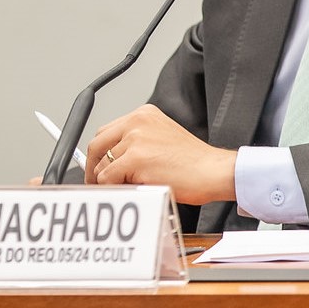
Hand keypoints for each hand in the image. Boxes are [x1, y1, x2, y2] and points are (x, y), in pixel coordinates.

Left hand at [84, 105, 236, 205]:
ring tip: (120, 191)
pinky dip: (113, 189)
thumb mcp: (162, 138)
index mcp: (143, 114)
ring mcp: (135, 139)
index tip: (97, 167)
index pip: (105, 132)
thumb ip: (136, 142)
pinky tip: (127, 193)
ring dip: (106, 182)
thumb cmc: (194, 162)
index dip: (99, 153)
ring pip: (102, 165)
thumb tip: (110, 161)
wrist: (214, 170)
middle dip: (93, 167)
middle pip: (97, 145)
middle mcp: (136, 122)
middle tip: (96, 184)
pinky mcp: (136, 158)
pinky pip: (109, 178)